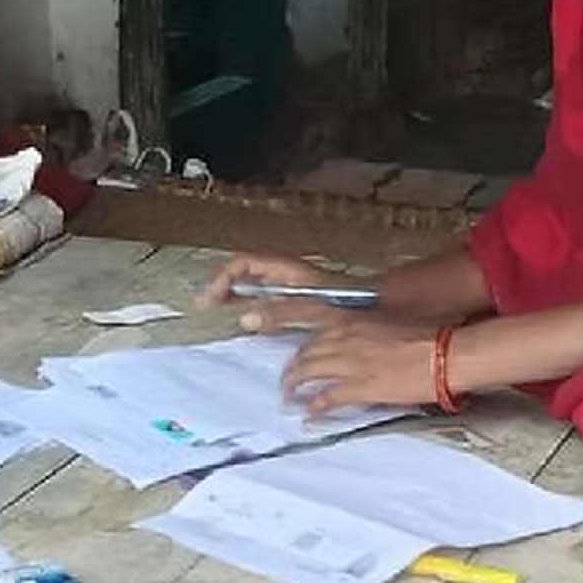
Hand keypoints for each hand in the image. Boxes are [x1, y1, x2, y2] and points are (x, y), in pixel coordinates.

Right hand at [198, 254, 366, 330]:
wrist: (376, 309)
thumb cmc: (349, 303)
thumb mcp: (311, 307)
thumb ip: (278, 312)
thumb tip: (246, 316)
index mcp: (286, 269)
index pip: (244, 263)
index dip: (223, 276)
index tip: (211, 296)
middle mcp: (286, 275)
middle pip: (244, 271)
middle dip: (222, 282)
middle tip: (206, 300)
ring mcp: (291, 287)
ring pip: (253, 284)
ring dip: (233, 293)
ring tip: (218, 306)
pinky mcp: (298, 302)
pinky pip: (264, 298)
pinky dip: (249, 305)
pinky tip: (248, 319)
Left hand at [279, 317, 440, 414]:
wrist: (444, 352)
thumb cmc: (428, 337)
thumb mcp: (390, 326)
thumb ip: (368, 333)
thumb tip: (361, 346)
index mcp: (353, 320)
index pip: (314, 331)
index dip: (301, 346)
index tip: (296, 356)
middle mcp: (344, 338)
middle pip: (305, 352)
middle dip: (293, 368)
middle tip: (288, 380)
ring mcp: (350, 362)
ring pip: (308, 372)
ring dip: (294, 386)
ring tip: (289, 397)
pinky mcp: (360, 386)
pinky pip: (327, 398)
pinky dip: (315, 407)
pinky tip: (309, 414)